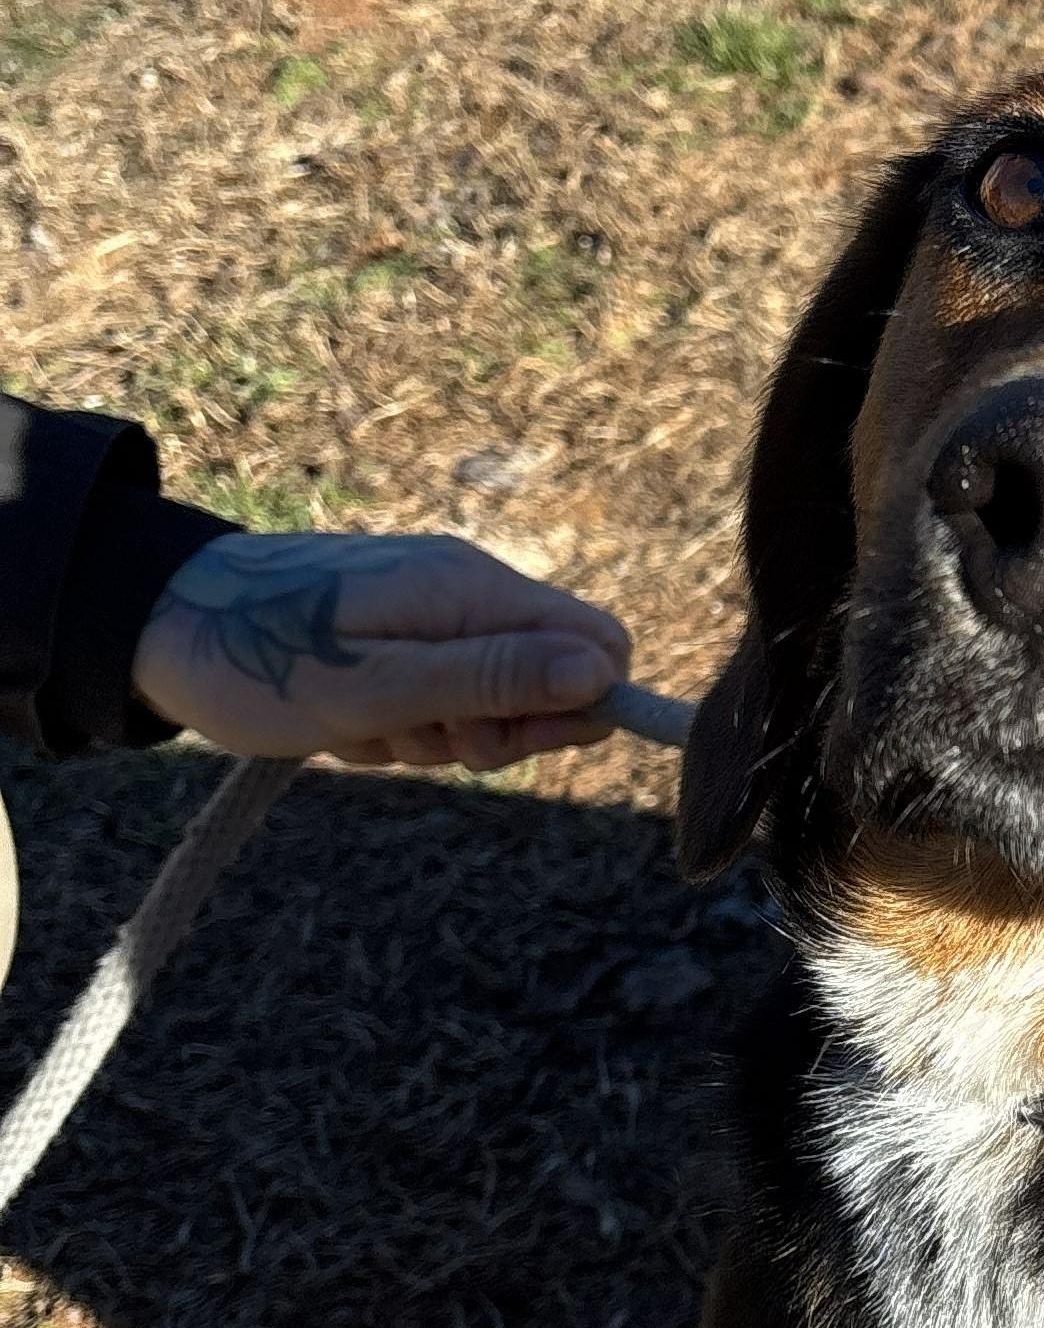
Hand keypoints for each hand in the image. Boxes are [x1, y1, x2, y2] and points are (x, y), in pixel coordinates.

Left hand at [132, 532, 633, 770]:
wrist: (155, 625)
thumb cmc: (261, 661)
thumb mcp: (383, 688)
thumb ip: (496, 679)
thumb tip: (605, 674)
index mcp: (472, 590)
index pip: (601, 645)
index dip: (578, 707)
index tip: (501, 737)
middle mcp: (466, 592)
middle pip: (553, 683)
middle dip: (500, 732)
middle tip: (421, 736)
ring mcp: (434, 615)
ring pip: (496, 703)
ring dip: (444, 736)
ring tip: (371, 727)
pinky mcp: (403, 638)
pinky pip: (445, 700)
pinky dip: (408, 726)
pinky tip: (353, 721)